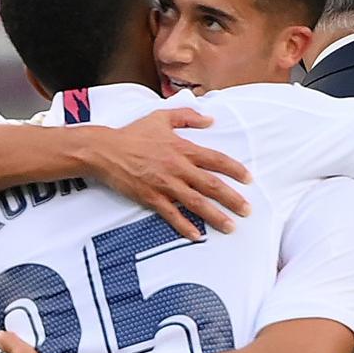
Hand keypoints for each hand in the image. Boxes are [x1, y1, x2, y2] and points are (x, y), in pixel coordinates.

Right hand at [85, 109, 251, 239]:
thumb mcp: (161, 118)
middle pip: (211, 184)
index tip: (249, 179)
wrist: (104, 151)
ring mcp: (164, 184)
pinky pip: (171, 214)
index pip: (216, 160)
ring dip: (215, 216)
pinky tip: (196, 235)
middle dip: (232, 198)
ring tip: (230, 227)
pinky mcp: (150, 197)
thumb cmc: (132, 134)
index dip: (234, 169)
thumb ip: (187, 117)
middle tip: (247, 210)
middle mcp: (177, 167)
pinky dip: (184, 226)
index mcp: (182, 148)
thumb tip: (210, 120)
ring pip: (196, 202)